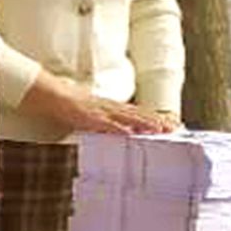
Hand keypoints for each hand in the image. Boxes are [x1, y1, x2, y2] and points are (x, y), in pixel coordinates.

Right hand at [28, 72, 178, 137]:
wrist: (55, 95)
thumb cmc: (72, 106)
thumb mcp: (94, 115)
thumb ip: (107, 122)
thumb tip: (120, 132)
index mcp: (113, 107)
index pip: (139, 113)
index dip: (155, 118)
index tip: (171, 123)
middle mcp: (112, 108)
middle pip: (139, 114)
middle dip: (157, 121)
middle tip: (175, 127)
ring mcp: (103, 111)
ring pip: (129, 118)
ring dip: (145, 124)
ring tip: (160, 129)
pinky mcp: (92, 117)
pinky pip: (108, 124)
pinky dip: (120, 129)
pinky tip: (130, 134)